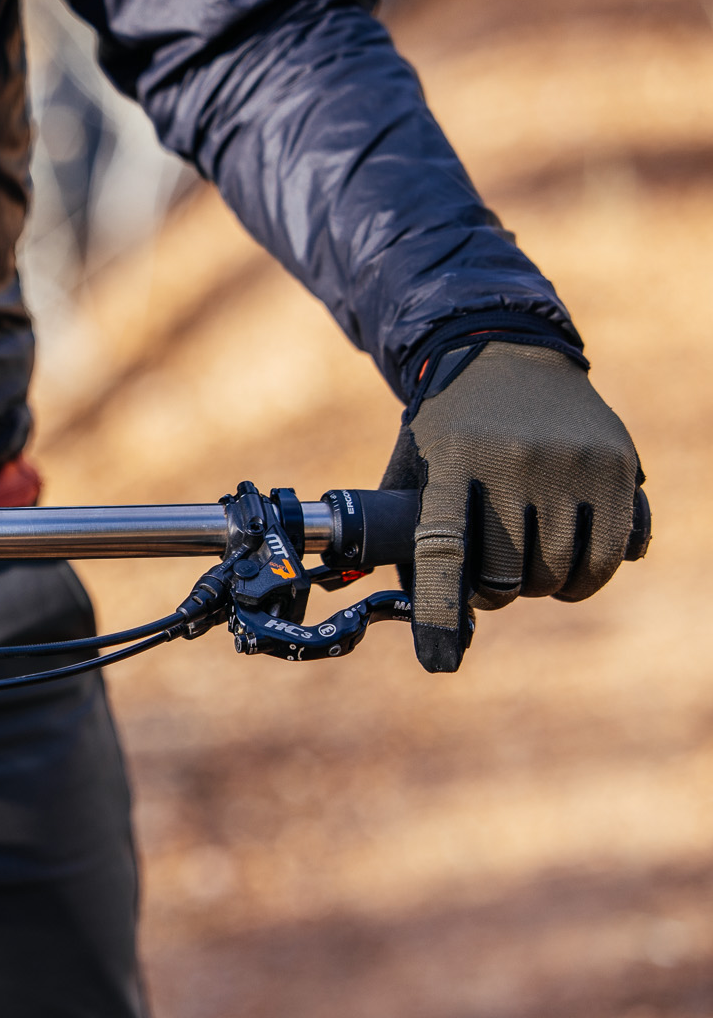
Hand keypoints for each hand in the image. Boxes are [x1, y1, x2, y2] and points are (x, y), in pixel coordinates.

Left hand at [382, 341, 641, 672]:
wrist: (505, 355)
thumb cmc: (445, 430)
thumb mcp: (411, 467)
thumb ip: (401, 534)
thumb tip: (402, 615)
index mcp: (451, 461)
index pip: (444, 553)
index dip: (440, 614)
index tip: (439, 662)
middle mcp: (513, 460)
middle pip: (506, 575)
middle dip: (493, 593)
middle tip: (488, 580)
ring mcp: (570, 463)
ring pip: (559, 573)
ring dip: (540, 587)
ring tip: (525, 568)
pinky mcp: (616, 467)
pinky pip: (608, 556)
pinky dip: (586, 578)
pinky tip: (569, 569)